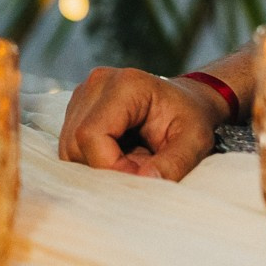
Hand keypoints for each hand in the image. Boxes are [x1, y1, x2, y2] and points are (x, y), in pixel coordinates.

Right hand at [57, 67, 229, 179]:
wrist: (189, 102)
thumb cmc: (193, 119)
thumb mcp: (195, 141)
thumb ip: (174, 163)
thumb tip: (144, 181)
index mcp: (126, 84)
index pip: (92, 135)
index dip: (110, 166)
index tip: (140, 177)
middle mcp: (97, 84)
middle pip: (75, 144)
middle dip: (105, 168)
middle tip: (140, 170)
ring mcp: (83, 95)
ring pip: (69, 150)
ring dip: (98, 166)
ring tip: (134, 161)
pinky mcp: (76, 110)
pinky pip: (72, 148)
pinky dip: (93, 160)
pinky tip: (121, 155)